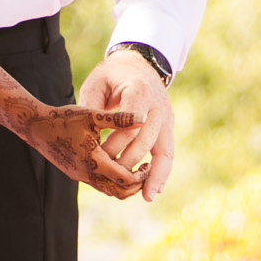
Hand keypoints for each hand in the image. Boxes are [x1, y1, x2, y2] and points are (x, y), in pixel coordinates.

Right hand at [17, 102, 145, 199]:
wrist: (36, 126)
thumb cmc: (65, 117)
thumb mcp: (93, 115)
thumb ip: (120, 119)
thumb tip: (145, 117)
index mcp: (93, 161)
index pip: (125, 179)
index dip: (141, 175)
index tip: (150, 162)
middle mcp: (86, 174)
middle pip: (119, 192)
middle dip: (135, 184)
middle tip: (147, 169)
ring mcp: (80, 176)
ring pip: (108, 190)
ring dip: (124, 184)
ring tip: (136, 167)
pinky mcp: (75, 174)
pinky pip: (98, 184)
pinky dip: (112, 180)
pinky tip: (118, 163)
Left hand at [79, 50, 176, 201]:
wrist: (137, 64)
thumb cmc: (112, 75)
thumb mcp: (97, 83)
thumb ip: (94, 108)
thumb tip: (91, 138)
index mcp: (139, 90)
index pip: (131, 122)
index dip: (117, 141)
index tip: (101, 156)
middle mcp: (158, 105)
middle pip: (144, 139)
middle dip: (126, 159)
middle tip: (108, 173)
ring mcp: (166, 117)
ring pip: (163, 150)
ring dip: (153, 174)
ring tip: (145, 196)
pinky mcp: (168, 126)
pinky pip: (168, 153)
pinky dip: (163, 172)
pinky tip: (155, 190)